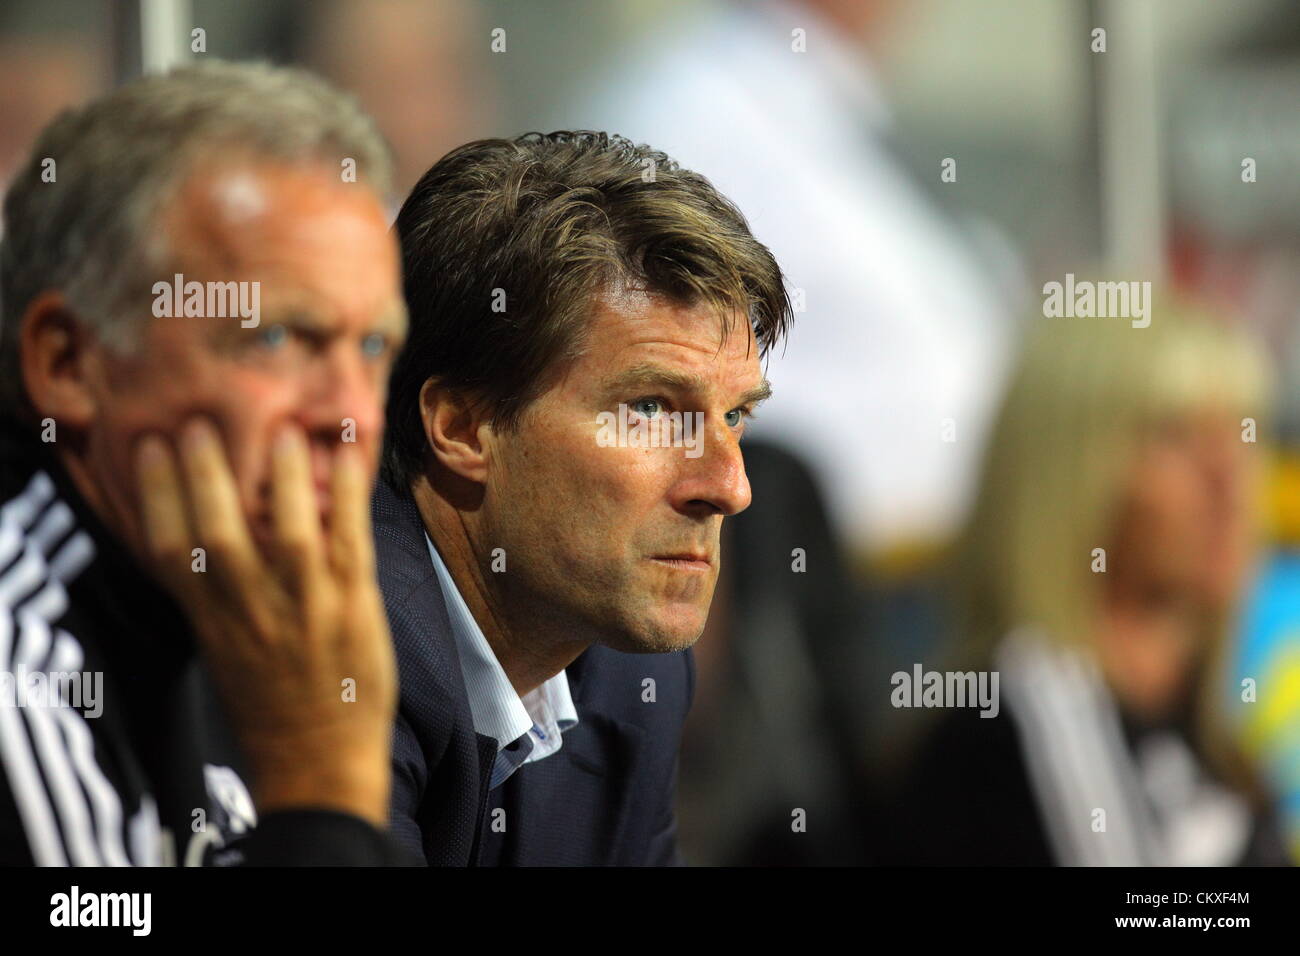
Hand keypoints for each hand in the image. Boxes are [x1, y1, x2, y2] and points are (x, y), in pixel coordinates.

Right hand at [134, 418, 394, 825]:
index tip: (152, 448)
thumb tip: (213, 531)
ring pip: (291, 533)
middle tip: (201, 423)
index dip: (158, 495)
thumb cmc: (269, 703)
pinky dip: (351, 498)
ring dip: (287, 478)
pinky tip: (350, 459)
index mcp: (210, 620)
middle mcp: (251, 611)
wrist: (317, 761)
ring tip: (284, 431)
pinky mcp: (353, 605)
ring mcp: (306, 608)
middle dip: (206, 475)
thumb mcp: (223, 650)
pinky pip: (351, 542)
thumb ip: (217, 595)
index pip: (170, 550)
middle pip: (218, 533)